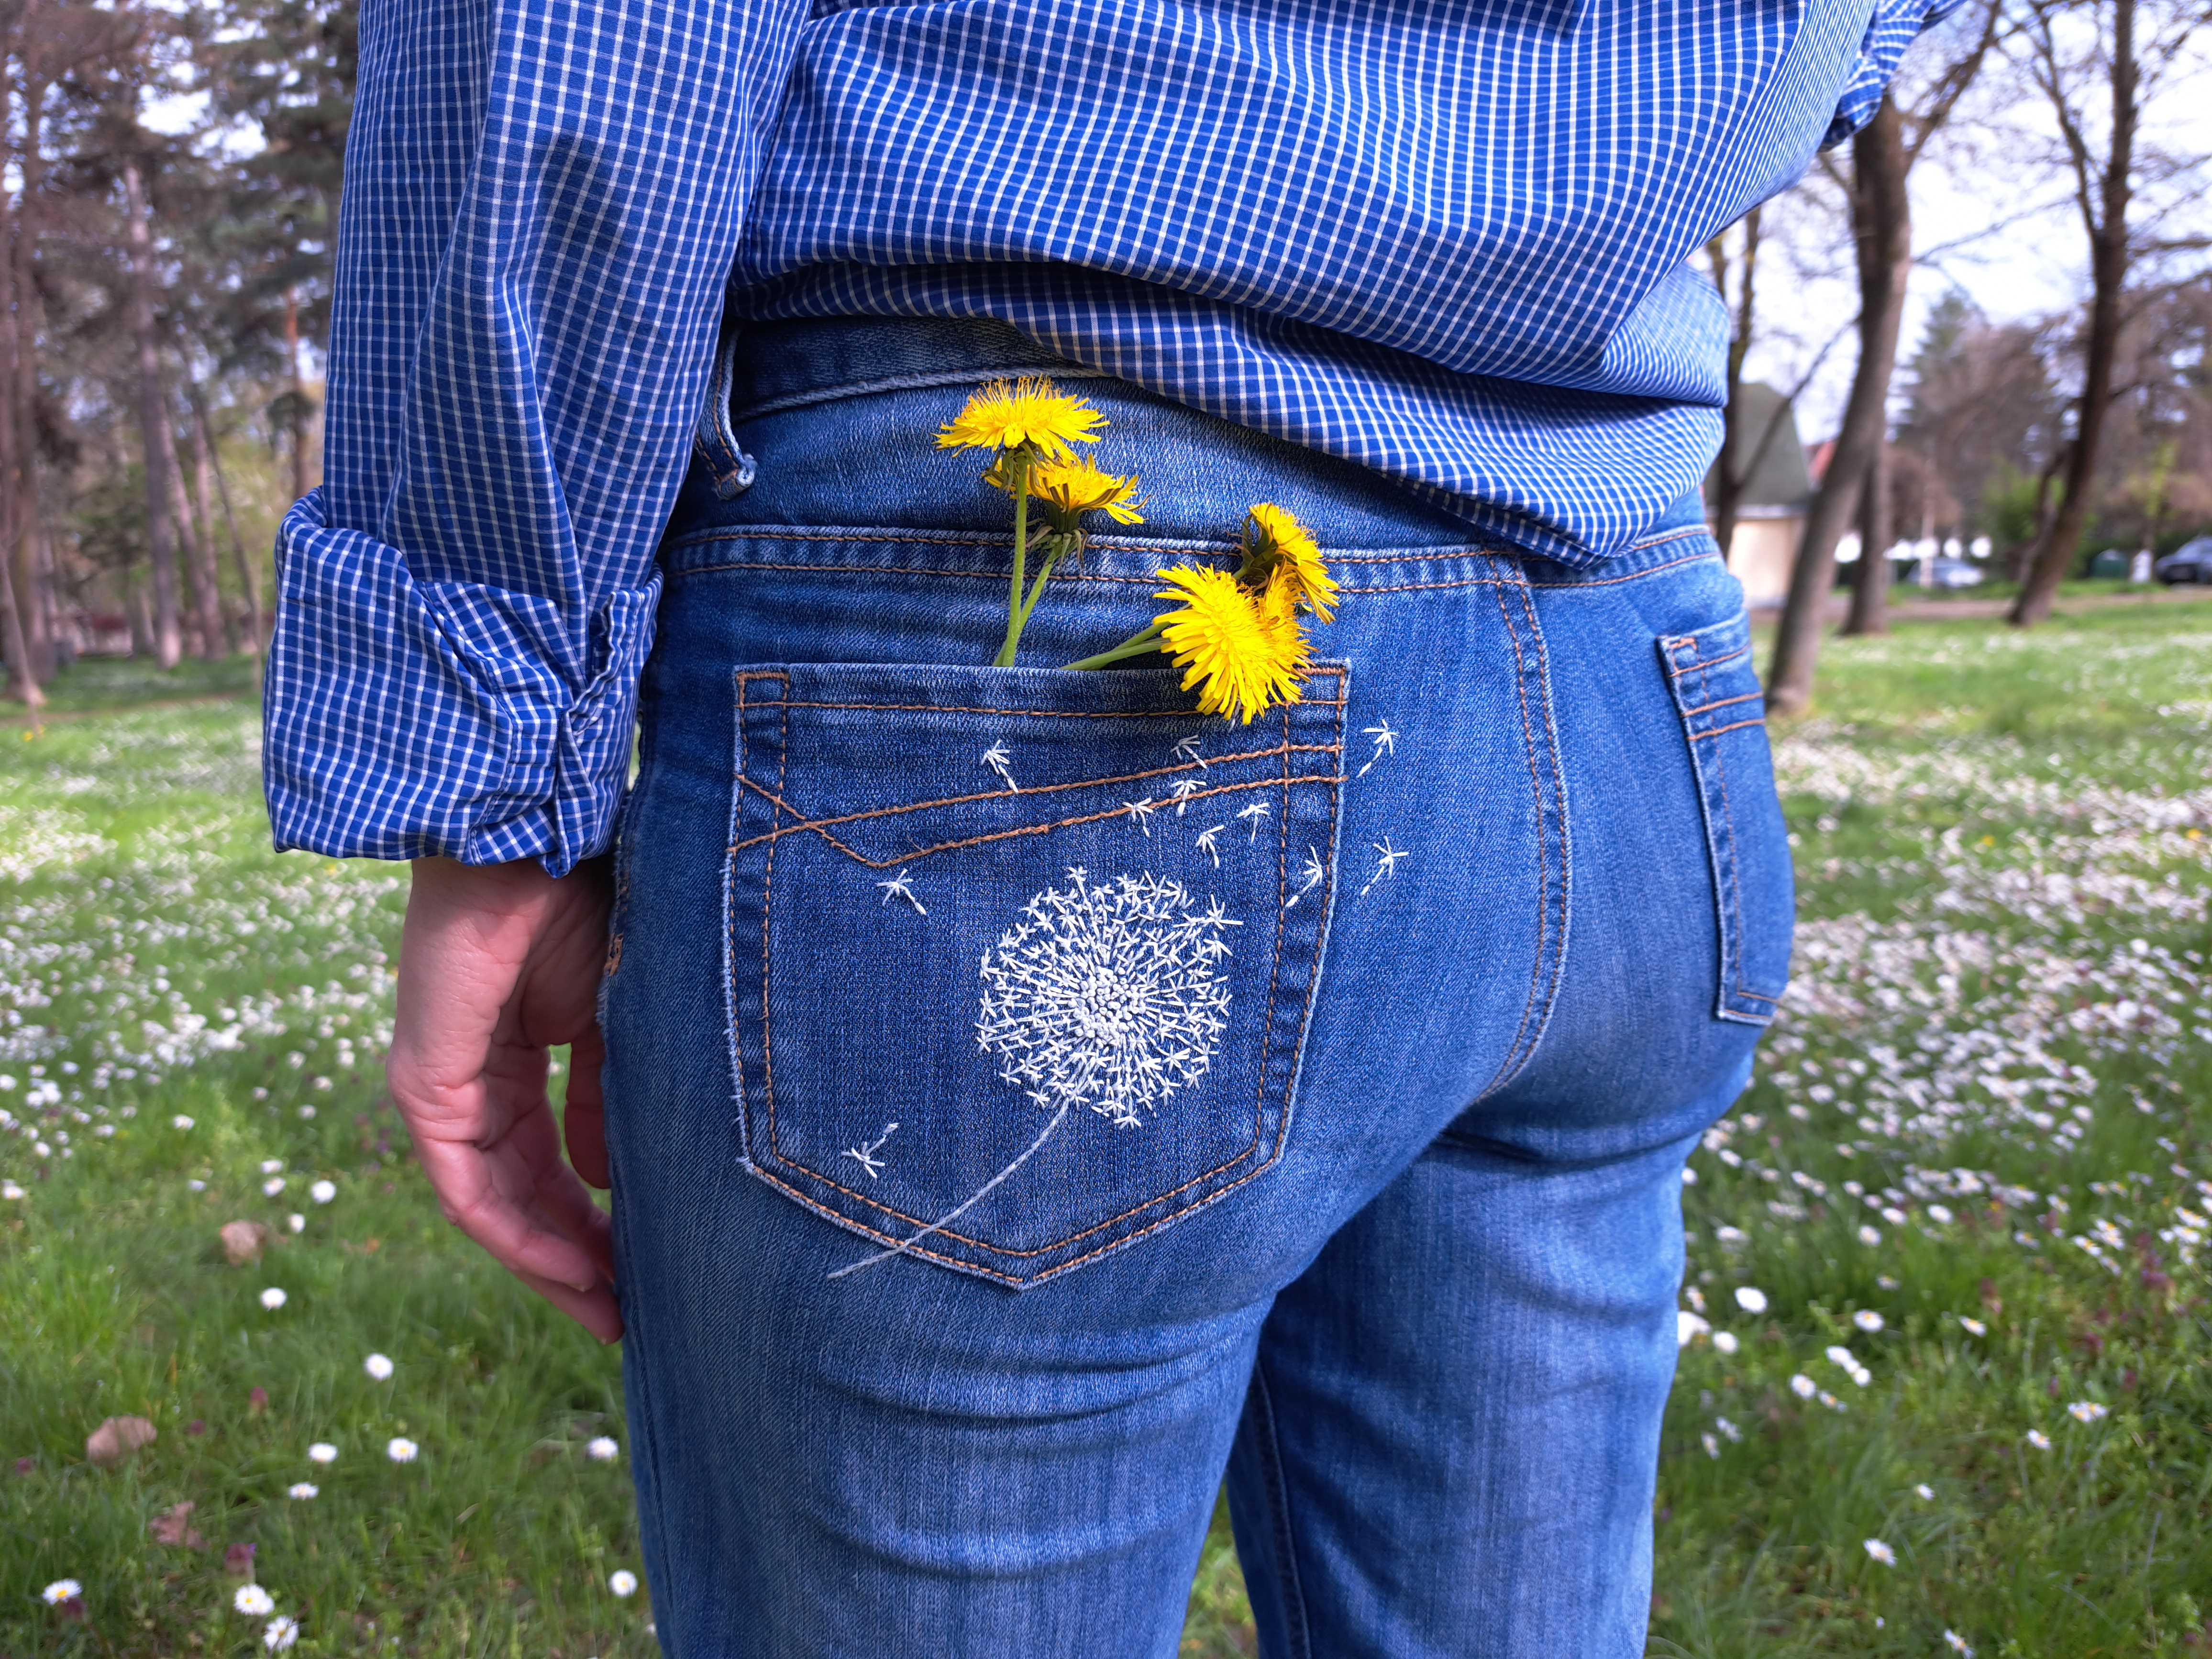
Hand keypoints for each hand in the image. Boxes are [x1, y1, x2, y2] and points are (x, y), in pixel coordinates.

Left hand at [388, 855, 622, 1341]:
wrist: (531, 845)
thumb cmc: (581, 901)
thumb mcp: (612, 1015)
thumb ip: (605, 1096)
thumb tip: (606, 1177)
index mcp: (515, 1051)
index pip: (550, 1156)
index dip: (595, 1215)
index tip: (644, 1262)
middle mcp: (470, 1078)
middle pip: (520, 1192)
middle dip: (574, 1255)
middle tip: (626, 1311)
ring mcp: (440, 1087)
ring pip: (491, 1203)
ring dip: (549, 1261)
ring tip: (607, 1308)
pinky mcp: (423, 1090)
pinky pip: (466, 1188)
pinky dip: (518, 1235)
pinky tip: (570, 1267)